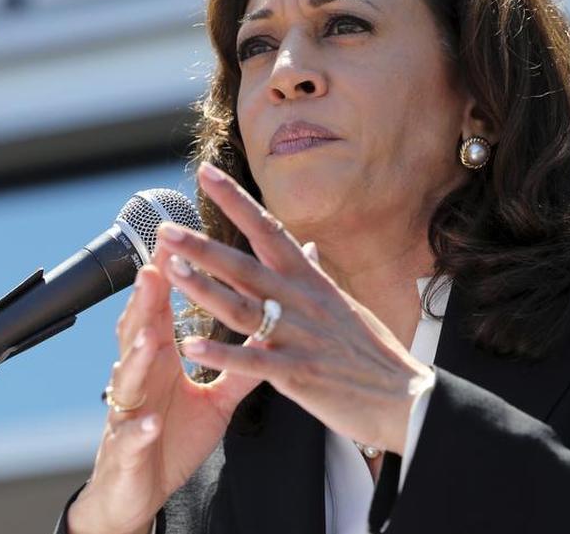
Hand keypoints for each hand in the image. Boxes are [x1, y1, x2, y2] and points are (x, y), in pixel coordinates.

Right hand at [67, 240, 262, 533]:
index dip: (169, 277)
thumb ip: (240, 361)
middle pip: (140, 332)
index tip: (180, 241)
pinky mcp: (129, 450)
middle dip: (145, 302)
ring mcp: (130, 412)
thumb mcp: (215, 396)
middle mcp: (141, 377)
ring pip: (130, 379)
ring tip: (151, 337)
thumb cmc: (175, 433)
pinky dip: (140, 430)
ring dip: (139, 358)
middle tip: (154, 269)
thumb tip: (272, 328)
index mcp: (161, 359)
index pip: (162, 310)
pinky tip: (149, 423)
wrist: (141, 487)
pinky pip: (134, 438)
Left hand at [156, 162, 433, 454]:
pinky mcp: (299, 373)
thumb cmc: (372, 353)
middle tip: (164, 230)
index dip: (235, 200)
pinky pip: (254, 361)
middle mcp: (303, 301)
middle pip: (245, 266)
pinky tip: (191, 346)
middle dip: (202, 247)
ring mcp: (300, 336)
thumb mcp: (343, 304)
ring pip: (244, 307)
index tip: (205, 172)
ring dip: (205, 289)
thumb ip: (316, 278)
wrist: (405, 396)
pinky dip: (222, 353)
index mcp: (312, 280)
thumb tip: (307, 248)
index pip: (268, 229)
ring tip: (171, 272)